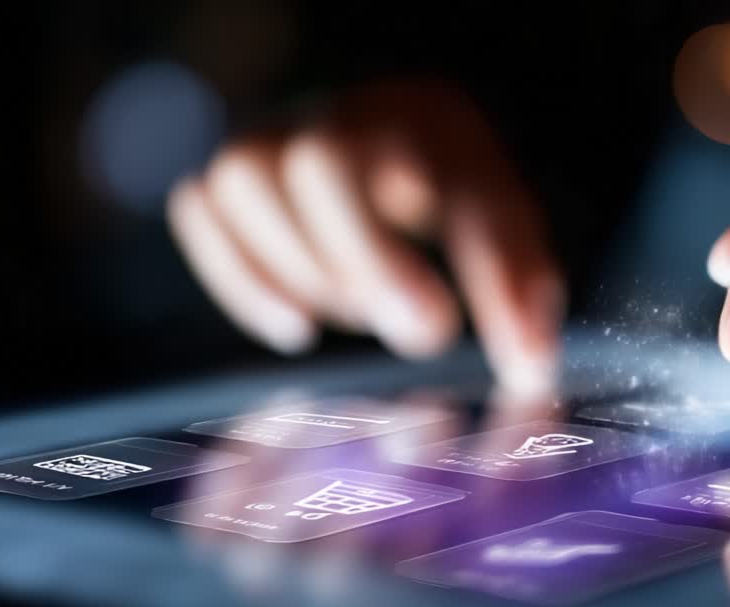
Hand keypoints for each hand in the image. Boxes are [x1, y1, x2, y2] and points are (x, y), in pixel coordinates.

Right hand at [167, 80, 563, 393]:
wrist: (383, 144)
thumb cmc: (448, 193)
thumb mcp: (500, 229)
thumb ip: (519, 290)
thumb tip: (529, 369)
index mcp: (435, 123)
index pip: (461, 194)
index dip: (489, 282)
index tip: (497, 354)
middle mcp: (348, 114)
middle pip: (322, 163)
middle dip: (367, 262)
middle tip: (422, 333)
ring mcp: (277, 134)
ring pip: (247, 178)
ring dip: (304, 270)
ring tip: (360, 312)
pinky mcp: (226, 174)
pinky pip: (200, 207)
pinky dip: (241, 278)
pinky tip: (298, 328)